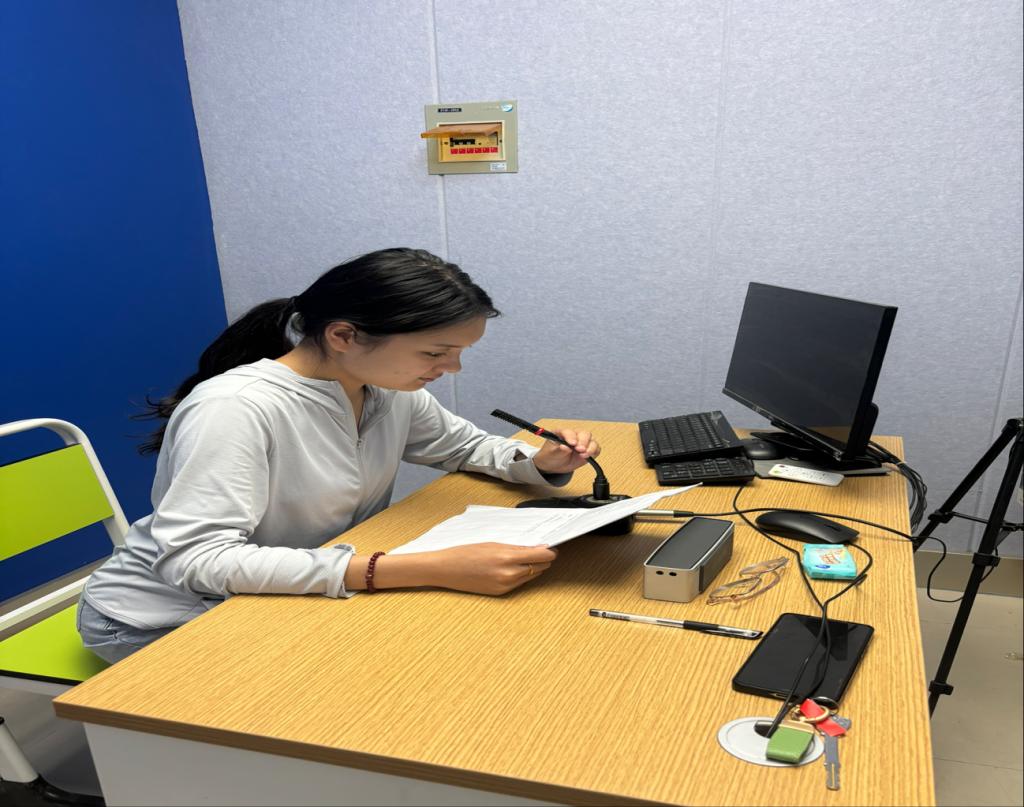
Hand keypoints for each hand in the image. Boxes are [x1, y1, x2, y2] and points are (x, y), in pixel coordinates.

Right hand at [428, 543, 557, 595]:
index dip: (550, 552)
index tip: (552, 548)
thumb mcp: (493, 544)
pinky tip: (513, 567)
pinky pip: (520, 583)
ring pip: (531, 576)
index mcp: (507, 558)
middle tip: (540, 550)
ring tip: (525, 557)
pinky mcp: (501, 593)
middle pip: (539, 567)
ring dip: (533, 567)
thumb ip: (518, 548)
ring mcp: (505, 586)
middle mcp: (509, 574)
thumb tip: (538, 548)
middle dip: (542, 559)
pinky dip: (521, 575)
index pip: (541, 556)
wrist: (447, 569)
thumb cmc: (467, 552)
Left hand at [532, 428, 600, 474]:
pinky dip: (594, 452)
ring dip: (590, 448)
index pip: (569, 432)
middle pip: (584, 433)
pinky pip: (596, 449)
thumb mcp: (551, 453)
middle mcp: (575, 435)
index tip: (572, 444)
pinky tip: (587, 457)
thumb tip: (566, 447)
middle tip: (579, 450)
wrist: (553, 465)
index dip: (571, 437)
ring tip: (583, 455)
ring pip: (592, 440)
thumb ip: (559, 450)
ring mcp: (582, 442)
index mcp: (563, 433)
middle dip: (583, 442)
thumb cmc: (550, 455)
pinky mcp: (588, 450)